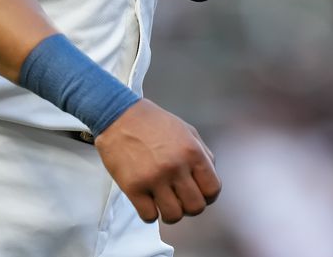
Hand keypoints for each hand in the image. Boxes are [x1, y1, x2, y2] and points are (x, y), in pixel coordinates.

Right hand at [95, 99, 220, 223]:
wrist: (119, 116)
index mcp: (192, 152)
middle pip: (195, 207)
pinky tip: (148, 201)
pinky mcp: (133, 188)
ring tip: (164, 201)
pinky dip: (150, 213)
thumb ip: (202, 153)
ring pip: (173, 216)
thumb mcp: (186, 130)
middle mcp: (176, 167)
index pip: (213, 189)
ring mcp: (154, 179)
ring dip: (170, 213)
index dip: (208, 196)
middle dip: (190, 206)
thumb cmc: (153, 122)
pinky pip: (149, 216)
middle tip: (180, 198)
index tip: (199, 194)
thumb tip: (209, 175)